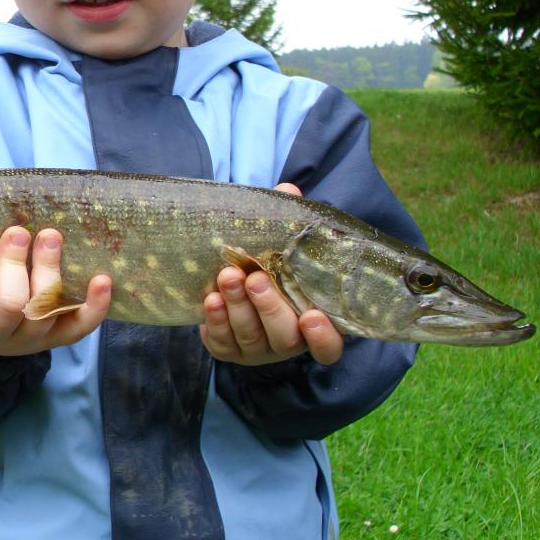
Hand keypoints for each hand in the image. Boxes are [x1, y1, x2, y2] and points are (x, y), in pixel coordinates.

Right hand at [0, 226, 110, 355]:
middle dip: (15, 264)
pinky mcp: (57, 338)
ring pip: (44, 311)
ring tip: (50, 237)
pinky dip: (94, 305)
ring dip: (50, 270)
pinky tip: (101, 280)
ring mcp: (27, 339)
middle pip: (9, 306)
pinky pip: (79, 327)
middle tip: (18, 232)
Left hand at [199, 183, 343, 365]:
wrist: (233, 278)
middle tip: (255, 278)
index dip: (323, 336)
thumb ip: (290, 223)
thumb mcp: (282, 244)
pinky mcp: (228, 349)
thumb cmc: (271, 263)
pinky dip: (215, 321)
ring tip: (228, 276)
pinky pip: (222, 342)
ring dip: (237, 307)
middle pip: (285, 337)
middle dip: (268, 307)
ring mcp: (258, 349)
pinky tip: (211, 299)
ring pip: (250, 337)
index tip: (312, 315)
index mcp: (314, 321)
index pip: (329, 346)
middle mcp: (289, 341)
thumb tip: (288, 190)